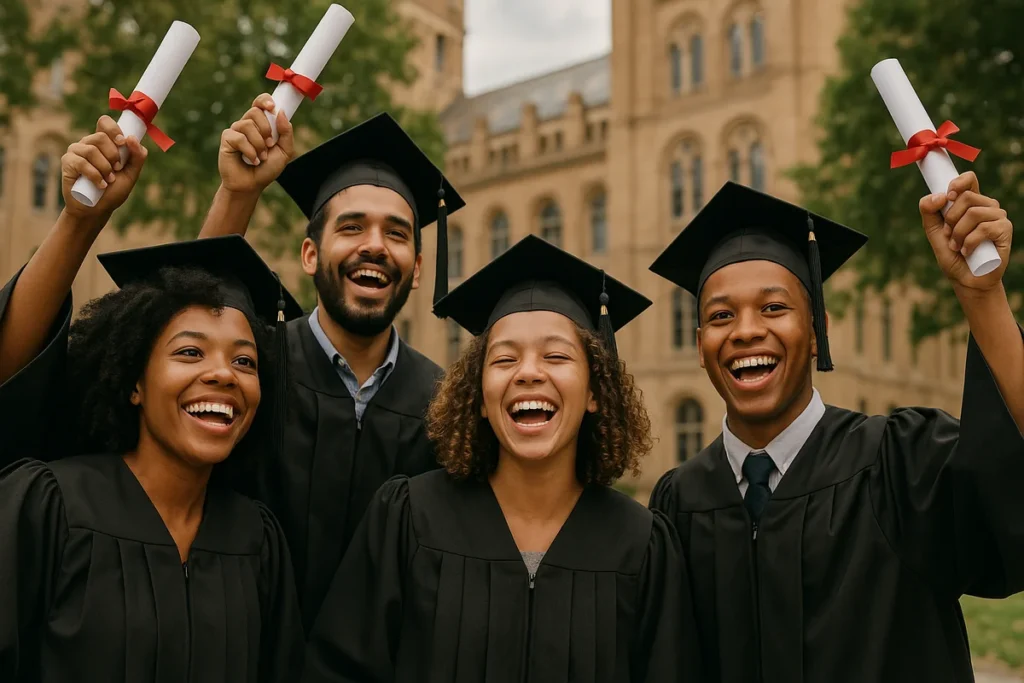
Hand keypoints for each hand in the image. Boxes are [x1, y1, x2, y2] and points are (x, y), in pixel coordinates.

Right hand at [60, 115, 147, 219]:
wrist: (97, 209)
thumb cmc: (113, 191)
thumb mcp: (131, 174)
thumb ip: (137, 156)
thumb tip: (131, 138)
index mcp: (103, 142)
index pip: (105, 122)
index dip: (114, 129)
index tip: (122, 142)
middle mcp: (88, 143)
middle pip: (100, 137)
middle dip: (113, 155)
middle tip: (116, 170)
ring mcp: (76, 151)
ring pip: (91, 150)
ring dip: (104, 168)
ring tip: (108, 180)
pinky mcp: (67, 162)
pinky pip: (81, 162)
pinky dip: (95, 175)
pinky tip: (100, 185)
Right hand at [218, 94, 294, 194]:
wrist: (252, 185)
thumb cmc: (267, 169)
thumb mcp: (284, 151)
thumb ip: (286, 132)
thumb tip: (280, 111)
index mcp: (260, 124)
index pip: (260, 103)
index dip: (265, 100)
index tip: (272, 107)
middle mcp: (247, 124)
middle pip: (255, 112)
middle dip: (266, 129)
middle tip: (269, 145)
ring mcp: (235, 131)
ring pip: (248, 125)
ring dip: (259, 144)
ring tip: (260, 157)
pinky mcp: (227, 139)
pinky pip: (239, 138)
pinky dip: (249, 151)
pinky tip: (251, 160)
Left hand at [919, 171, 1011, 290]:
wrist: (966, 278)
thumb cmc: (952, 255)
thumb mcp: (934, 232)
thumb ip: (929, 211)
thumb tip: (938, 195)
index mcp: (971, 203)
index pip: (969, 180)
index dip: (958, 183)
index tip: (947, 197)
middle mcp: (986, 206)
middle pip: (967, 197)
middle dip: (951, 219)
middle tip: (949, 235)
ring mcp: (998, 217)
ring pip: (973, 213)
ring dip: (958, 233)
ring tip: (957, 247)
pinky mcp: (1005, 229)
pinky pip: (984, 228)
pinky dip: (969, 242)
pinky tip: (967, 252)